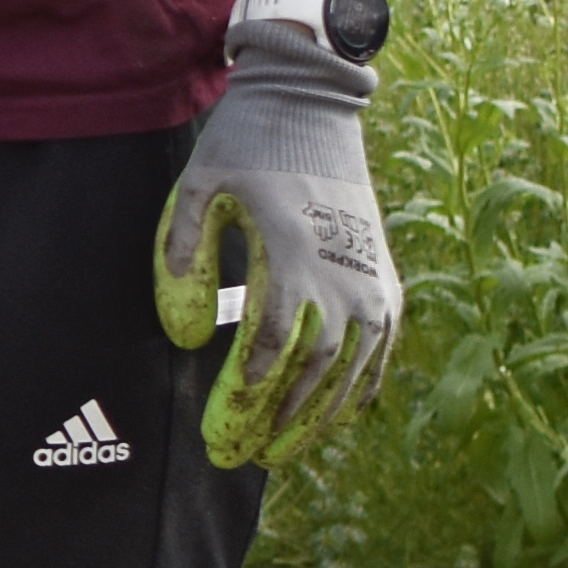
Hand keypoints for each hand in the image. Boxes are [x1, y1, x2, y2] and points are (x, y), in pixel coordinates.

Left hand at [151, 4, 395, 467]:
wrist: (314, 108)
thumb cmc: (245, 148)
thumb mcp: (195, 188)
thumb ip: (182, 259)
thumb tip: (186, 337)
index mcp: (291, 256)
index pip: (268, 349)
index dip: (242, 400)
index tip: (216, 436)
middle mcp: (342, 277)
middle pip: (309, 372)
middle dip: (272, 422)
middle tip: (236, 458)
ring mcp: (371, 280)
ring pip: (348, 370)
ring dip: (314, 418)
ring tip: (278, 453)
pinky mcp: (386, 279)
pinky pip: (379, 349)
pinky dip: (357, 387)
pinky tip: (336, 416)